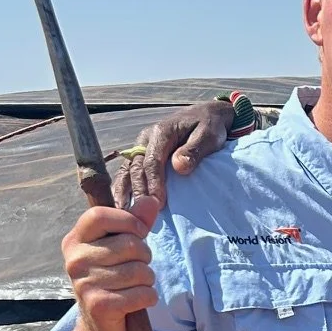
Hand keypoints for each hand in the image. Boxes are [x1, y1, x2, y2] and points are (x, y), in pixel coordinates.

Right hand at [61, 205, 156, 330]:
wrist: (101, 328)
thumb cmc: (113, 281)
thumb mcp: (121, 248)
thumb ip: (136, 224)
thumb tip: (151, 201)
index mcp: (74, 241)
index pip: (99, 215)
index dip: (127, 220)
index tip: (139, 232)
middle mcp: (74, 260)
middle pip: (129, 244)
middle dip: (145, 256)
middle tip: (138, 268)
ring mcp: (84, 284)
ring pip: (140, 271)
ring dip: (148, 280)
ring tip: (136, 286)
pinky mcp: (100, 305)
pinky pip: (143, 293)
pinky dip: (149, 298)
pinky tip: (138, 302)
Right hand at [112, 98, 235, 213]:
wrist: (206, 116)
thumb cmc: (209, 127)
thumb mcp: (208, 135)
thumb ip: (194, 150)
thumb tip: (179, 166)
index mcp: (161, 132)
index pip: (152, 160)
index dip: (154, 182)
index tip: (157, 202)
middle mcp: (146, 139)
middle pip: (136, 167)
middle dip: (139, 191)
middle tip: (141, 214)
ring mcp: (141, 147)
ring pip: (127, 170)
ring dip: (123, 191)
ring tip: (123, 213)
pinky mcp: (141, 155)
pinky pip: (128, 172)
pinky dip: (123, 188)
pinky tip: (122, 205)